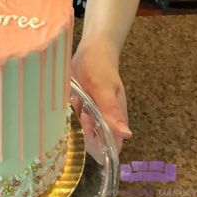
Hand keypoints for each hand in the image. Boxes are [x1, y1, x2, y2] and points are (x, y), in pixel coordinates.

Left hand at [70, 36, 131, 161]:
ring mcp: (92, 115)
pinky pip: (73, 120)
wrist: (92, 48)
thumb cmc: (101, 65)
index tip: (85, 119)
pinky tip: (70, 97)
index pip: (110, 148)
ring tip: (74, 97)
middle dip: (82, 130)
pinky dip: (69, 112)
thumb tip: (127, 135)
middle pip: (94, 143)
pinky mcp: (81, 108)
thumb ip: (112, 110)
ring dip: (74, 119)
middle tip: (77, 106)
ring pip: (82, 132)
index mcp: (116, 119)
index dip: (96, 143)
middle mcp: (104, 121)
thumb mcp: (104, 86)